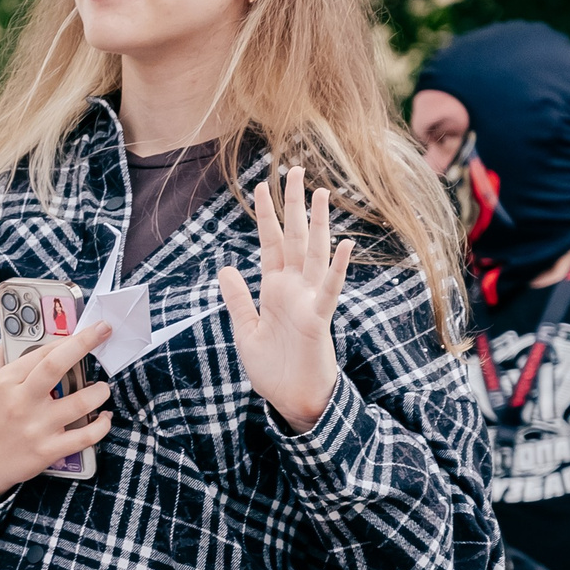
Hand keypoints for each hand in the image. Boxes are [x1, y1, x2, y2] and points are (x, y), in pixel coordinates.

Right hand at [0, 323, 113, 506]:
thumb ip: (3, 354)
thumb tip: (26, 334)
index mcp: (6, 380)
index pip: (42, 351)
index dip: (69, 338)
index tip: (89, 329)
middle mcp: (21, 401)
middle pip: (56, 366)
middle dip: (85, 344)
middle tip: (104, 331)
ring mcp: (36, 427)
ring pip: (80, 402)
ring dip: (99, 391)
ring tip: (102, 388)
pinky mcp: (47, 450)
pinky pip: (85, 437)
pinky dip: (101, 425)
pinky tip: (104, 417)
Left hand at [218, 164, 352, 432]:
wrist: (291, 399)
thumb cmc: (272, 368)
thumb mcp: (245, 330)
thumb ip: (237, 299)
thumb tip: (225, 267)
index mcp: (274, 289)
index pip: (270, 244)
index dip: (267, 216)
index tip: (262, 186)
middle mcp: (293, 288)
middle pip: (293, 238)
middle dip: (293, 205)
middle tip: (294, 169)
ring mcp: (308, 301)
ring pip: (314, 255)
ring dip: (318, 225)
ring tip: (321, 194)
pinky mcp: (319, 319)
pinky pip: (330, 289)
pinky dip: (337, 268)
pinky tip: (343, 244)